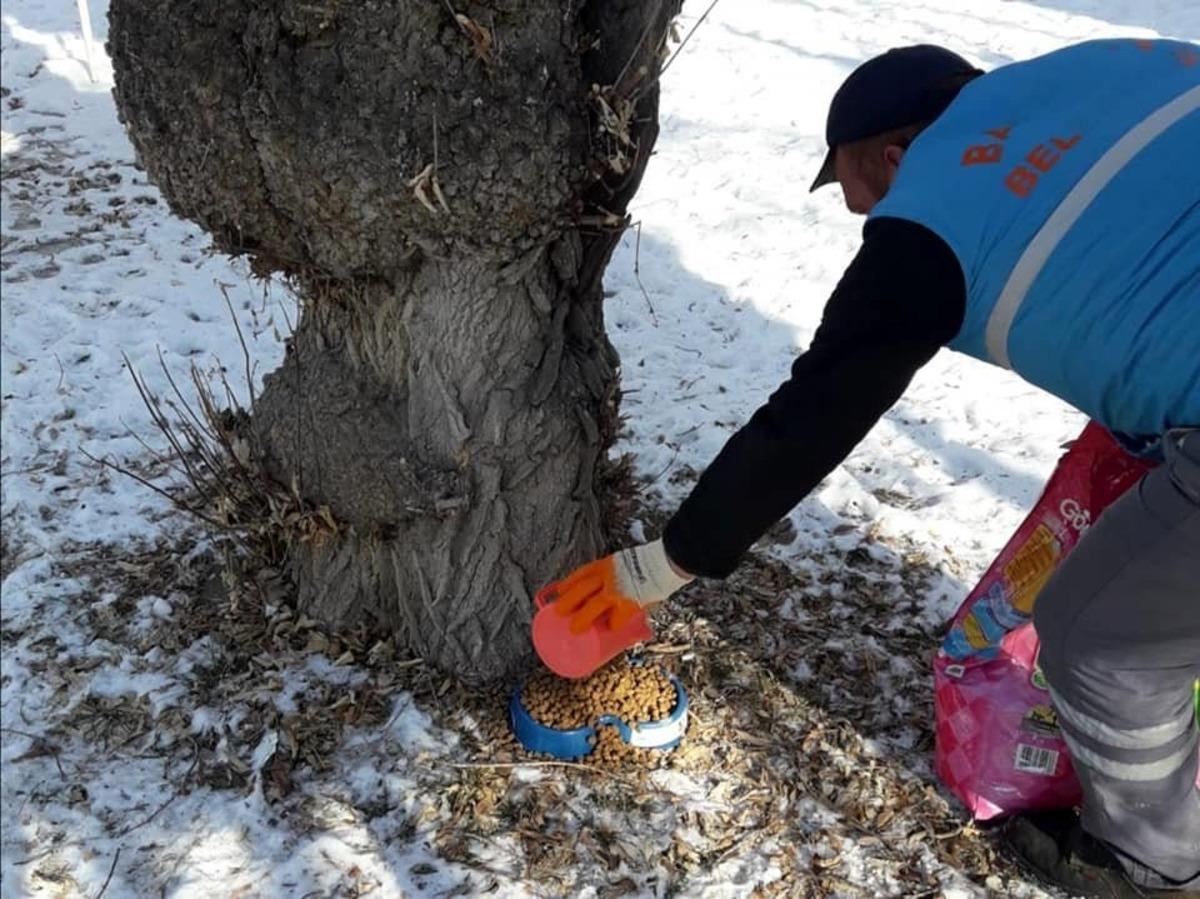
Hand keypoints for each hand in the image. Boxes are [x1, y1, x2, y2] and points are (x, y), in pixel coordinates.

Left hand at [552, 539, 692, 633]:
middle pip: (581, 589)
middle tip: (559, 611)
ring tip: (575, 628)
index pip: (581, 573)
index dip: (568, 583)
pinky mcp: (629, 603)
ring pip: (593, 605)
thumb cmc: (650, 562)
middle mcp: (608, 575)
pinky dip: (613, 624)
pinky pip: (617, 618)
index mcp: (606, 564)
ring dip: (582, 618)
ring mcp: (617, 589)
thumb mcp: (627, 563)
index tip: (559, 590)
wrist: (667, 560)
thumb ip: (621, 575)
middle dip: (568, 601)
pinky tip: (610, 629)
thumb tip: (616, 592)